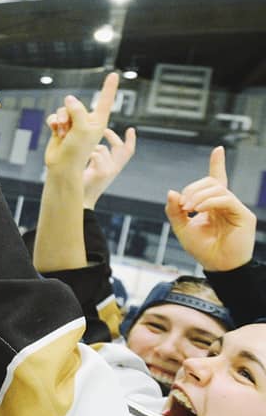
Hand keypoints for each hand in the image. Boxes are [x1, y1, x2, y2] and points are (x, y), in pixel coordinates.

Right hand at [42, 72, 118, 175]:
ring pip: (63, 110)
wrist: (62, 166)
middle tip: (68, 126)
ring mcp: (73, 124)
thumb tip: (69, 98)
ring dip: (60, 120)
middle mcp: (86, 121)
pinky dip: (53, 122)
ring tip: (61, 132)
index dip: (109, 87)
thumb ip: (77, 110)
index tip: (114, 74)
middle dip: (68, 113)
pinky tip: (54, 130)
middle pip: (75, 104)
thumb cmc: (77, 151)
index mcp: (98, 121)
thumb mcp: (82, 129)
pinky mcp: (60, 128)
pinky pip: (54, 117)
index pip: (105, 100)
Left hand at [82, 127, 135, 207]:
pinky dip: (87, 154)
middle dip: (112, 136)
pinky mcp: (102, 173)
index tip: (131, 129)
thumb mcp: (94, 168)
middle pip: (122, 148)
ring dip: (90, 148)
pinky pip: (96, 155)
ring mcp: (110, 171)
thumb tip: (95, 143)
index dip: (131, 140)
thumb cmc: (83, 182)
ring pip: (102, 149)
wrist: (80, 199)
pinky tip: (80, 160)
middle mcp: (115, 169)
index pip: (128, 151)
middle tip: (104, 130)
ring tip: (81, 156)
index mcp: (115, 167)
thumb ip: (98, 157)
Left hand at [165, 146, 255, 271]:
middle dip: (193, 189)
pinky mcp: (243, 215)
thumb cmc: (202, 249)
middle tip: (182, 205)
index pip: (217, 179)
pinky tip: (199, 209)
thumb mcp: (181, 228)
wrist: (217, 266)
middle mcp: (225, 204)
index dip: (217, 164)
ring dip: (198, 195)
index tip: (218, 149)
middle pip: (211, 182)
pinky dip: (209, 201)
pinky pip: (226, 199)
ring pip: (217, 188)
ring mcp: (235, 208)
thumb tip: (171, 191)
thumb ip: (174, 210)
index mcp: (212, 205)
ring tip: (188, 208)